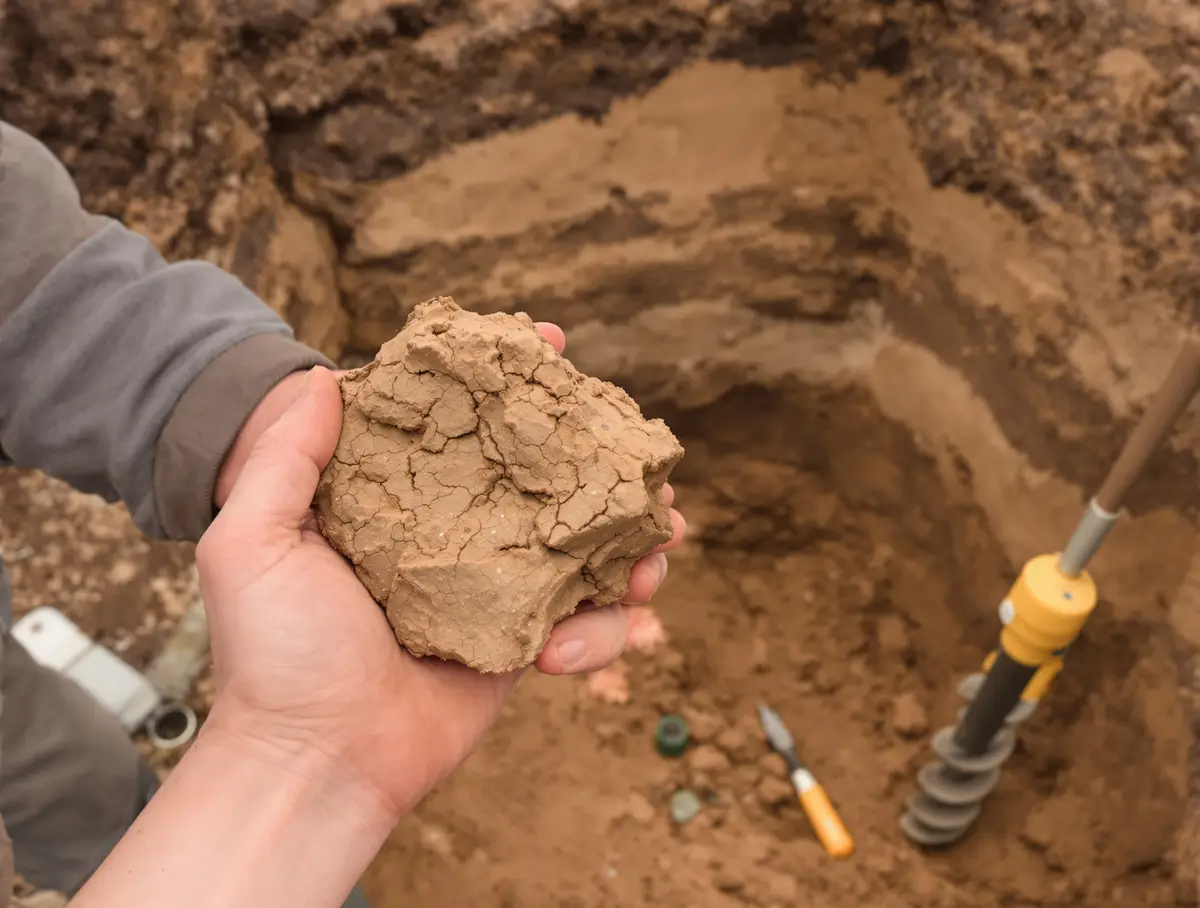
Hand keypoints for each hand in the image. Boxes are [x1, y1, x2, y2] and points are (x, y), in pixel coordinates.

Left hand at [214, 324, 685, 673]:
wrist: (317, 761)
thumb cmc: (277, 653)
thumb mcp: (253, 543)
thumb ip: (286, 457)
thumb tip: (322, 375)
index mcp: (396, 499)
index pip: (462, 420)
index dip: (509, 379)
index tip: (551, 345)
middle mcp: (455, 532)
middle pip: (543, 473)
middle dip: (601, 458)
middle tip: (634, 455)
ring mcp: (497, 586)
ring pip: (586, 543)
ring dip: (633, 540)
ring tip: (655, 546)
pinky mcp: (525, 640)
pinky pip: (588, 619)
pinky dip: (602, 630)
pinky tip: (562, 653)